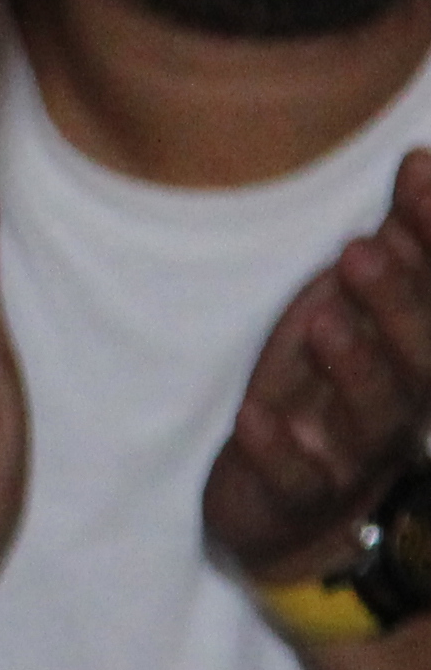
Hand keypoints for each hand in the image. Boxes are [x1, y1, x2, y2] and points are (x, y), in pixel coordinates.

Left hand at [205, 148, 430, 584]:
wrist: (294, 512)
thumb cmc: (325, 384)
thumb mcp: (350, 307)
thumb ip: (395, 242)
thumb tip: (421, 158)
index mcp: (415, 351)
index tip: (417, 168)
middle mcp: (396, 402)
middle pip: (418, 360)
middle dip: (398, 306)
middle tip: (359, 253)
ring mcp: (350, 452)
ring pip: (368, 416)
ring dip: (350, 368)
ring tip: (322, 322)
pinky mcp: (296, 495)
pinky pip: (295, 477)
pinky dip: (277, 449)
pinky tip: (255, 417)